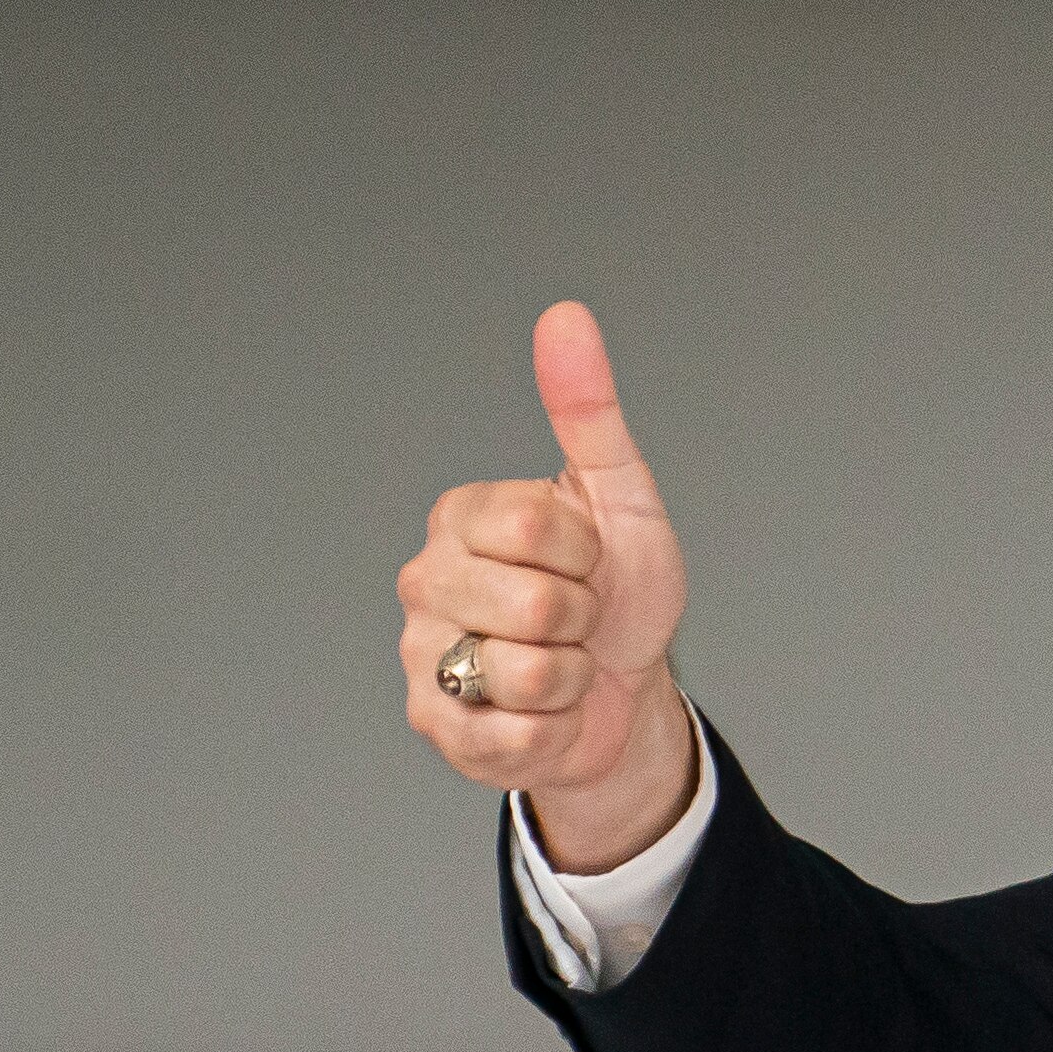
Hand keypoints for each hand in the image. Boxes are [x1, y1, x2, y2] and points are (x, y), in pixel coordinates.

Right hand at [395, 301, 698, 870]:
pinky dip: (556, 728)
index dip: (587, 553)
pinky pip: (513, 734)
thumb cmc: (619, 590)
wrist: (628, 689)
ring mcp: (424, 656)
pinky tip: (546, 711)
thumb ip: (588, 412)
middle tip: (577, 618)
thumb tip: (566, 317)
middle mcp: (426, 581)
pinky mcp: (439, 727)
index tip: (588, 560)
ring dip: (574, 677)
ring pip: (527, 671)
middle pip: (533, 605)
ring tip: (565, 665)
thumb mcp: (619, 497)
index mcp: (461, 518)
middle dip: (582, 618)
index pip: (535, 528)